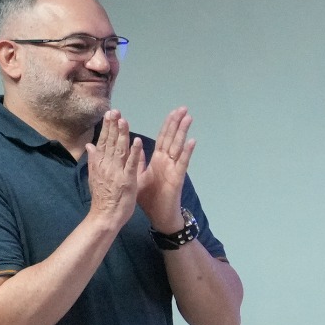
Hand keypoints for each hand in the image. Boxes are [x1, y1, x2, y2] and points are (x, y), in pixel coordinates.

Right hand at [84, 110, 146, 230]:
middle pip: (109, 142)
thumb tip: (89, 145)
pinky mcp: (127, 180)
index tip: (109, 114)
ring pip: (119, 150)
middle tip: (115, 110)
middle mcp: (106, 165)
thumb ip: (93, 159)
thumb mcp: (94, 176)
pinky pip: (130, 164)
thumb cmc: (103, 197)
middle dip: (113, 126)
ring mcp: (116, 172)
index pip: (103, 141)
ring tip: (124, 120)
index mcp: (99, 163)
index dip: (106, 127)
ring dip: (122, 134)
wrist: (105, 215)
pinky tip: (137, 141)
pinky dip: (134, 152)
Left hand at [137, 107, 194, 230]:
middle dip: (176, 123)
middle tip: (183, 108)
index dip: (167, 125)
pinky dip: (187, 152)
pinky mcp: (177, 177)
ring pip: (178, 146)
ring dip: (183, 132)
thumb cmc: (149, 198)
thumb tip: (133, 148)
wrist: (159, 216)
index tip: (172, 112)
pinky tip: (191, 141)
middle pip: (172, 138)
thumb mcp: (138, 176)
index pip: (162, 138)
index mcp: (158, 160)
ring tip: (188, 118)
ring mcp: (174, 168)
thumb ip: (137, 162)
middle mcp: (167, 161)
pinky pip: (183, 162)